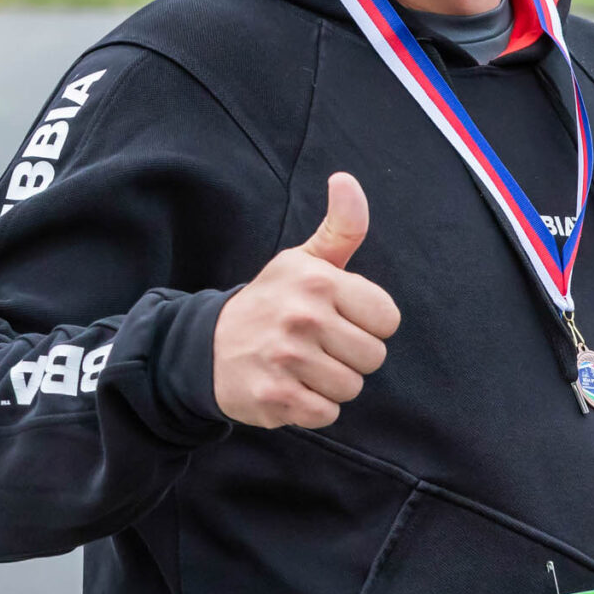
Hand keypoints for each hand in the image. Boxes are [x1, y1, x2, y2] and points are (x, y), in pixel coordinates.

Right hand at [212, 172, 401, 427]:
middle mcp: (302, 317)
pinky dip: (313, 407)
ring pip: (352, 387)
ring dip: (332, 383)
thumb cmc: (272, 302)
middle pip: (373, 357)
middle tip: (318, 345)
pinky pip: (327, 414)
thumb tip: (346, 179)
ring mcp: (287, 359)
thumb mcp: (305, 260)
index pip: (388, 319)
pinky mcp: (276, 397)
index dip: (367, 324)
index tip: (339, 318)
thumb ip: (341, 226)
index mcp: (318, 281)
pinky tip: (290, 387)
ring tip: (303, 365)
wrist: (205, 348)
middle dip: (351, 356)